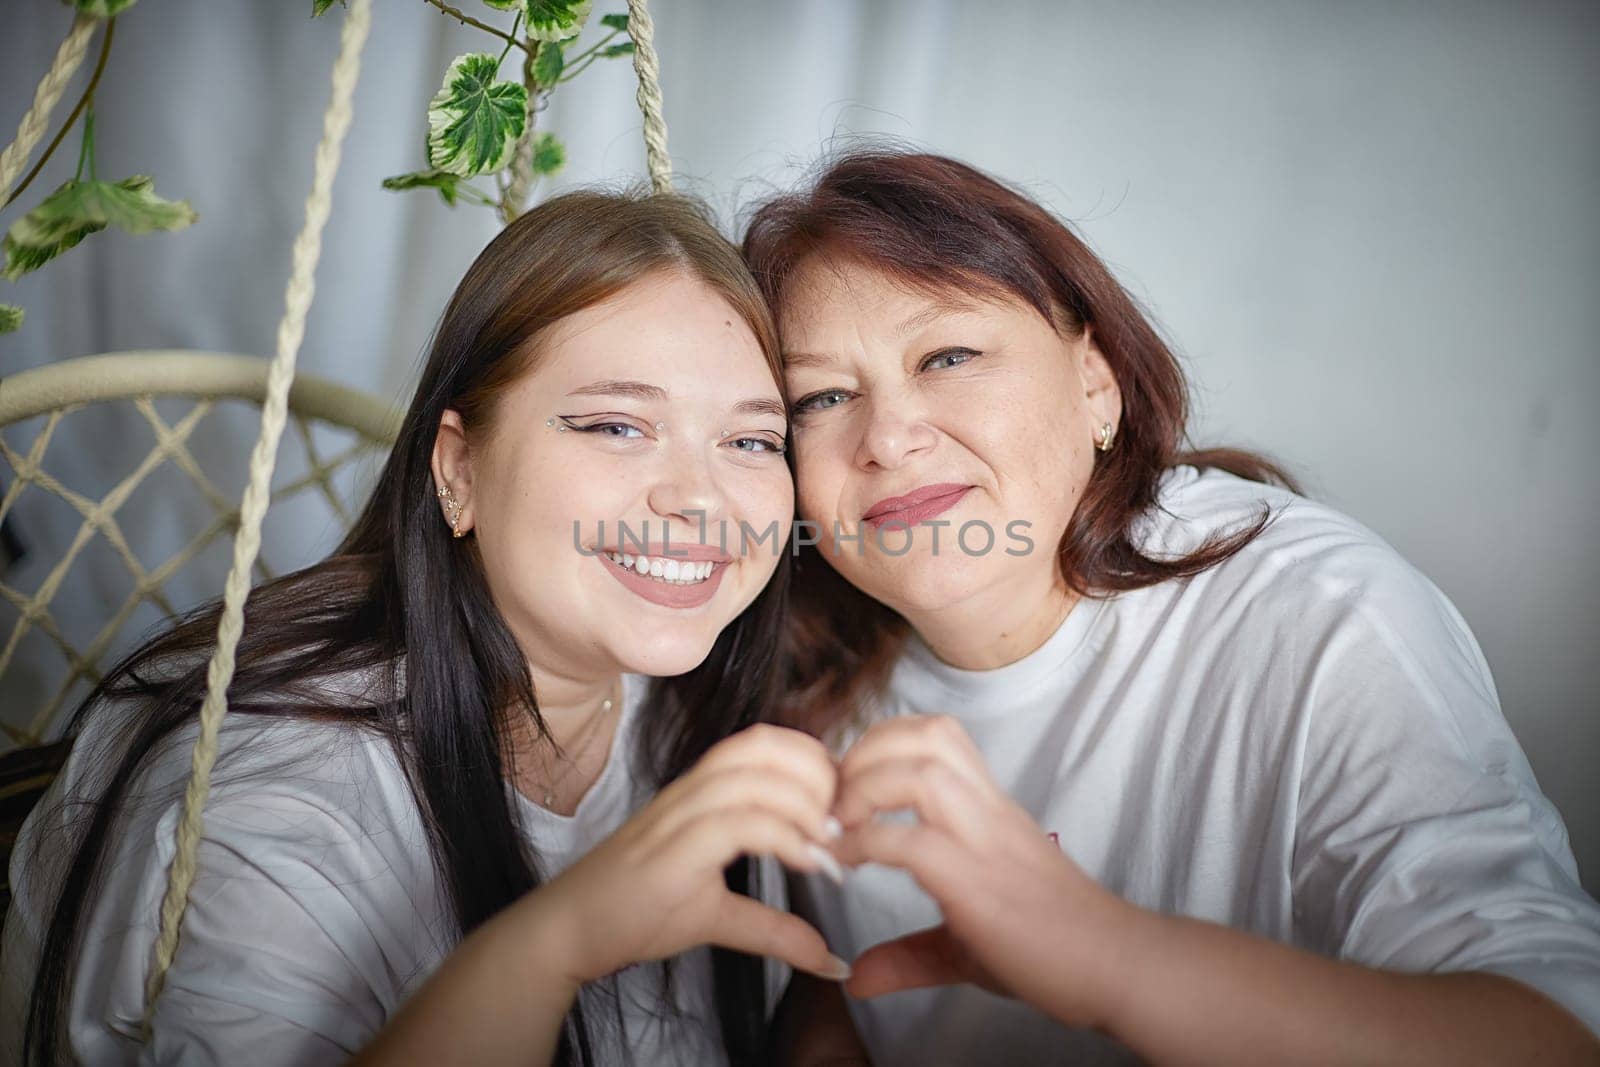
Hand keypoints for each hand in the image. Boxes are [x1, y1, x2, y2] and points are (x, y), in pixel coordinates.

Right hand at [528, 723, 850, 985]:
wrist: (567, 931)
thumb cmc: (634, 912)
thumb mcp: (719, 917)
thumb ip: (774, 929)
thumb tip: (830, 959)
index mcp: (699, 793)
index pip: (762, 744)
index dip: (811, 760)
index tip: (840, 804)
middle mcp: (688, 794)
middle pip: (761, 748)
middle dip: (816, 774)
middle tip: (843, 823)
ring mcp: (675, 818)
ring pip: (751, 779)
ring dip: (805, 805)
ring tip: (830, 845)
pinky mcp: (668, 852)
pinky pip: (735, 823)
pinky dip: (783, 836)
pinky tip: (807, 863)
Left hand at [830, 714, 1133, 1028]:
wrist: (1117, 967)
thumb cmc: (1055, 949)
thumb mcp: (967, 944)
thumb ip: (909, 954)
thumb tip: (857, 978)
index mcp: (990, 809)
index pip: (938, 735)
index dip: (881, 744)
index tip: (847, 784)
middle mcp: (989, 812)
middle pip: (928, 734)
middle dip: (867, 751)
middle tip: (836, 796)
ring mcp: (987, 842)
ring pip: (922, 771)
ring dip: (867, 787)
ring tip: (841, 822)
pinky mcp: (979, 883)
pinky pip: (916, 841)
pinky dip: (869, 843)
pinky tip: (849, 862)